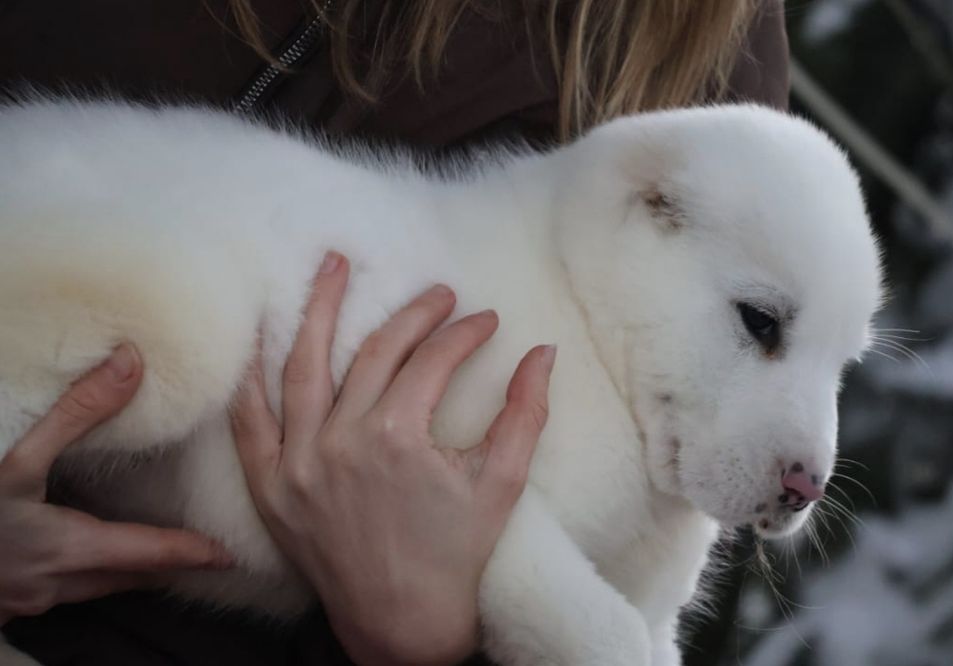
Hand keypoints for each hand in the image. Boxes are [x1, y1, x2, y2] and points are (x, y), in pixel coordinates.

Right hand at [0, 345, 232, 625]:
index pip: (149, 555)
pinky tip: (73, 554)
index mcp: (66, 550)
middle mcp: (54, 583)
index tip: (228, 556)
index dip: (191, 554)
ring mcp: (26, 598)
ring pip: (95, 589)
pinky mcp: (5, 598)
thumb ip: (77, 413)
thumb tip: (132, 364)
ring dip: (124, 571)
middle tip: (199, 554)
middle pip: (126, 579)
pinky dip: (84, 573)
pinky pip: (62, 589)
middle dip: (163, 566)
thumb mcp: (14, 459)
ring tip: (148, 552)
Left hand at [231, 253, 555, 665]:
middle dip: (412, 314)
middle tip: (437, 293)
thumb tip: (543, 353)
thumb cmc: (457, 557)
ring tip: (332, 266)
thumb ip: (525, 414)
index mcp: (399, 438)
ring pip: (303, 366)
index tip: (485, 321)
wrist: (402, 624)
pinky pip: (250, 421)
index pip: (433, 360)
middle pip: (375, 351)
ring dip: (317, 310)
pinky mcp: (271, 487)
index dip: (465, 333)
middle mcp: (341, 441)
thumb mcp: (502, 484)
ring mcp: (298, 463)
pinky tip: (260, 337)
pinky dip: (251, 377)